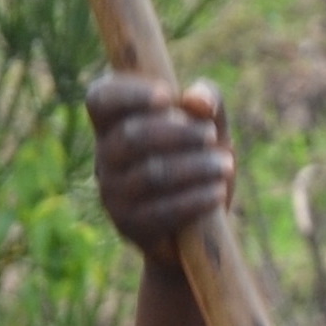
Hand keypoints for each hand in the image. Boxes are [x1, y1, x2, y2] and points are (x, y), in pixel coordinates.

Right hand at [87, 73, 233, 261]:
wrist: (195, 231)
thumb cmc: (198, 164)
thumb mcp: (210, 129)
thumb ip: (208, 103)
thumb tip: (197, 98)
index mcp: (115, 125)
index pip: (101, 99)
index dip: (130, 94)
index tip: (169, 97)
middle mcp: (104, 157)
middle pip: (132, 136)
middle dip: (179, 134)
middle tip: (211, 136)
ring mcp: (112, 192)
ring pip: (150, 173)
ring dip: (195, 167)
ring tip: (224, 165)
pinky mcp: (128, 224)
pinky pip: (162, 210)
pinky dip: (195, 199)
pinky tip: (219, 192)